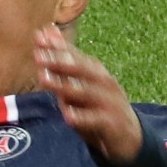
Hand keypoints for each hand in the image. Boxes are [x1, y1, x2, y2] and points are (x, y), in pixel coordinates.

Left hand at [36, 25, 143, 164]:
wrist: (129, 136)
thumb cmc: (98, 106)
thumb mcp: (81, 83)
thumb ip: (63, 59)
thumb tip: (46, 30)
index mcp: (95, 72)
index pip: (75, 55)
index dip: (57, 46)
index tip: (37, 37)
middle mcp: (104, 83)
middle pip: (81, 69)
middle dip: (59, 61)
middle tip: (38, 56)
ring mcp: (110, 102)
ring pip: (86, 92)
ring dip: (65, 86)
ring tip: (44, 80)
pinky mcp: (112, 123)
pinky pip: (96, 119)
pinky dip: (82, 117)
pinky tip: (68, 116)